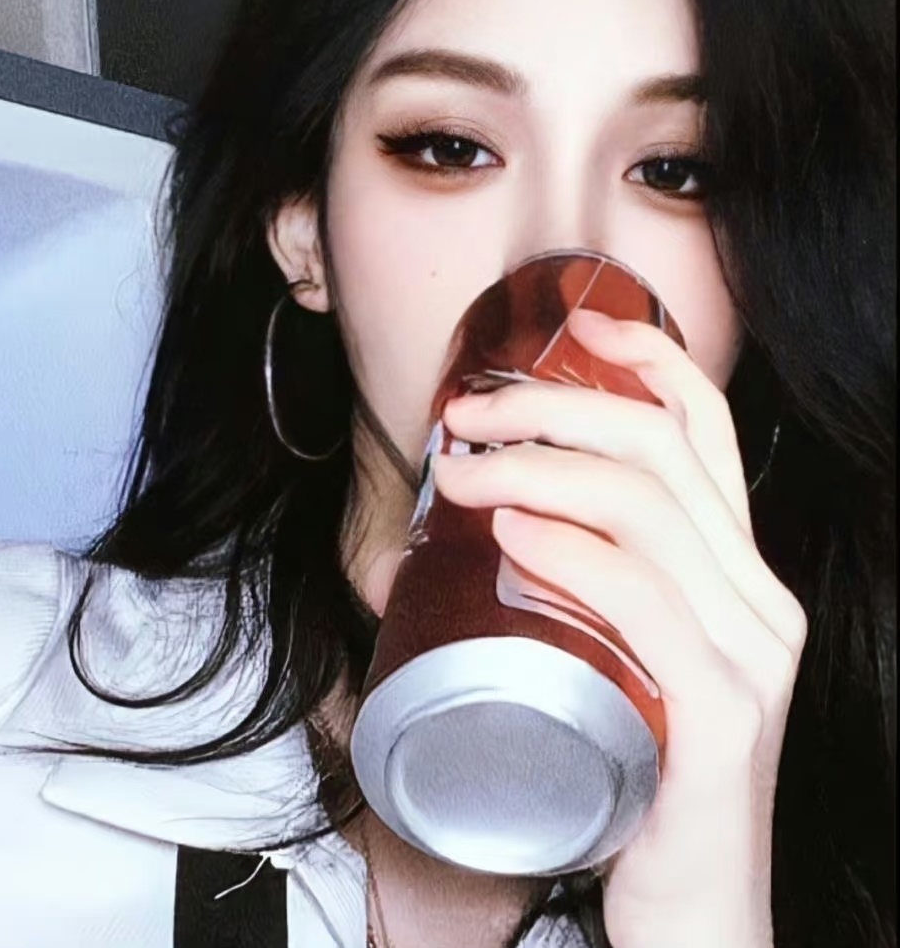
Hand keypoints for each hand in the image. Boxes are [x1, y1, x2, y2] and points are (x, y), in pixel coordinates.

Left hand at [433, 308, 807, 947]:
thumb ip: (572, 590)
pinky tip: (513, 530)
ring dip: (539, 468)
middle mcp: (760, 600)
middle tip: (467, 415)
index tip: (577, 328)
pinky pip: (648, 602)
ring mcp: (749, 656)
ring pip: (647, 510)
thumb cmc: (636, 770)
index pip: (710, 434)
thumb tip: (458, 530)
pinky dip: (573, 550)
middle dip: (555, 408)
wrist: (691, 911)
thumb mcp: (615, 655)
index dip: (650, 362)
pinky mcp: (721, 718)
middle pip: (662, 452)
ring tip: (463, 470)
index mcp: (736, 574)